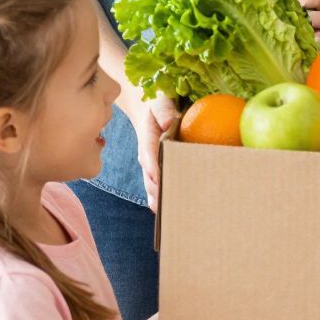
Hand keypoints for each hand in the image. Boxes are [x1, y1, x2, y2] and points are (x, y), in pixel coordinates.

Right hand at [121, 84, 179, 211]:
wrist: (147, 109)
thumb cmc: (158, 105)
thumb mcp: (160, 102)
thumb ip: (164, 112)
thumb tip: (170, 124)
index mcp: (147, 139)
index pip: (149, 155)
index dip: (153, 168)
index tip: (158, 179)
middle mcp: (147, 157)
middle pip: (150, 177)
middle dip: (157, 192)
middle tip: (165, 206)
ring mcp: (150, 166)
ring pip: (152, 187)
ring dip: (159, 200)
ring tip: (167, 216)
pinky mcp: (157, 172)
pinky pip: (158, 187)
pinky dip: (163, 199)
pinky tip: (173, 212)